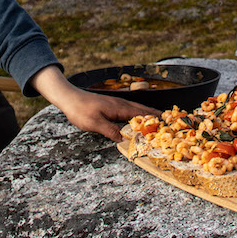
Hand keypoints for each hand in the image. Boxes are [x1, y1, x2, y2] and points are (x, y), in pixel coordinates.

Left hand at [30, 66, 158, 141]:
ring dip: (147, 113)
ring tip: (157, 120)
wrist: (69, 98)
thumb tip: (124, 139)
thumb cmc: (80, 110)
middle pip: (141, 109)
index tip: (166, 123)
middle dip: (154, 115)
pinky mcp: (111, 105)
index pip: (140, 114)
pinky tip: (137, 117)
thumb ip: (110, 130)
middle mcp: (120, 104)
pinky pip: (129, 109)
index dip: (153, 118)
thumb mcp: (94, 124)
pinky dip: (138, 113)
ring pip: (136, 108)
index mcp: (119, 108)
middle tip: (167, 122)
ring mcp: (116, 104)